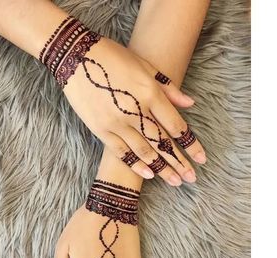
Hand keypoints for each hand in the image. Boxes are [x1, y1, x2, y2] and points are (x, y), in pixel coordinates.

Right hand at [63, 37, 206, 185]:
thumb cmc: (112, 57)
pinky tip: (149, 175)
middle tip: (192, 178)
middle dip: (179, 163)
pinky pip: (121, 152)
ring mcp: (117, 123)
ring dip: (162, 168)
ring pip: (144, 151)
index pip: (176, 126)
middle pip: (163, 143)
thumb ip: (168, 89)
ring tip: (175, 182)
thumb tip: (190, 104)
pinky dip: (136, 164)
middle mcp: (136, 111)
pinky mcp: (101, 129)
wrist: (75, 57)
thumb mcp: (145, 66)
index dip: (191, 144)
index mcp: (150, 93)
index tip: (202, 158)